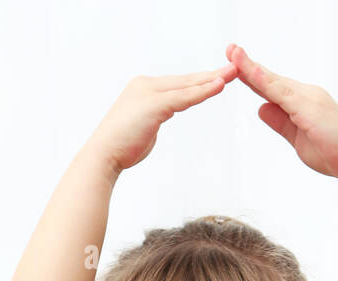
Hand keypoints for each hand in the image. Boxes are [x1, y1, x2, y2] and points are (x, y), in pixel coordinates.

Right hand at [88, 64, 237, 177]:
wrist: (103, 155)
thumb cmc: (121, 147)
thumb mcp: (143, 125)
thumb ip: (155, 117)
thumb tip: (162, 117)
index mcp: (144, 88)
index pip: (178, 84)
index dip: (200, 80)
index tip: (219, 77)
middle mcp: (146, 85)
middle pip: (186, 80)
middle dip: (211, 74)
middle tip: (234, 68)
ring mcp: (150, 92)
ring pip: (187, 85)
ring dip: (212, 79)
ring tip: (233, 73)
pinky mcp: (154, 104)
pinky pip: (185, 96)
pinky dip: (203, 90)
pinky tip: (219, 84)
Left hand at [225, 43, 337, 188]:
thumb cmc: (334, 153)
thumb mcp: (298, 139)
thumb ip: (280, 123)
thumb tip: (261, 109)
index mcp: (302, 102)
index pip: (272, 87)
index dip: (253, 76)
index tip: (235, 64)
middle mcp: (305, 95)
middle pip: (271, 79)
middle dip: (248, 65)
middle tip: (230, 50)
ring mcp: (307, 99)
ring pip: (274, 81)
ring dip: (252, 67)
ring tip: (233, 53)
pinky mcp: (308, 108)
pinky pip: (281, 93)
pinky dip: (265, 81)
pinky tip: (251, 72)